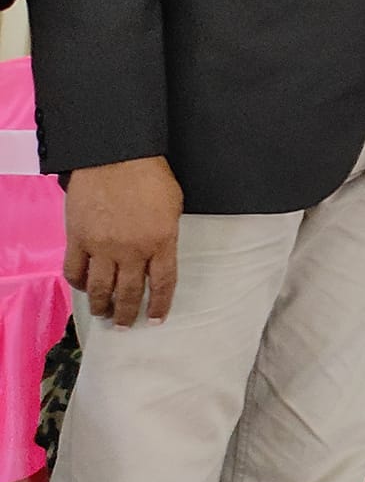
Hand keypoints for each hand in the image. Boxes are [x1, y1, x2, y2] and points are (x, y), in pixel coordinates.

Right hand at [65, 156, 181, 325]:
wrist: (116, 157)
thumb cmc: (150, 176)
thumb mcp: (173, 206)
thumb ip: (166, 234)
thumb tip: (159, 253)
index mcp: (162, 241)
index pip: (164, 283)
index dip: (160, 305)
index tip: (157, 319)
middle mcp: (132, 250)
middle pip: (130, 292)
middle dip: (128, 313)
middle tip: (126, 325)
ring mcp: (102, 246)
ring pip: (100, 289)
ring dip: (101, 306)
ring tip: (104, 314)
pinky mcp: (77, 239)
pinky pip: (75, 271)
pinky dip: (78, 283)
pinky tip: (83, 288)